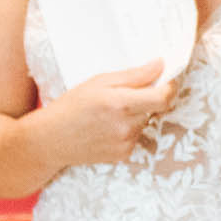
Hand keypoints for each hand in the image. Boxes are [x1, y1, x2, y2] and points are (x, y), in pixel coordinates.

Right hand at [41, 62, 178, 167]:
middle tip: (125, 95)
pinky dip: (127, 130)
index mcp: (120, 104)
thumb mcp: (99, 81)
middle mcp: (126, 126)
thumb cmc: (71, 106)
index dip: (169, 87)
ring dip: (135, 116)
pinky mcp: (123, 155)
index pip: (163, 98)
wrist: (51, 140)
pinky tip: (107, 128)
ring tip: (109, 113)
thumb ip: (134, 75)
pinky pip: (135, 137)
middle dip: (146, 100)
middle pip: (154, 109)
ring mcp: (125, 143)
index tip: (166, 80)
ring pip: (144, 123)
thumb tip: (160, 65)